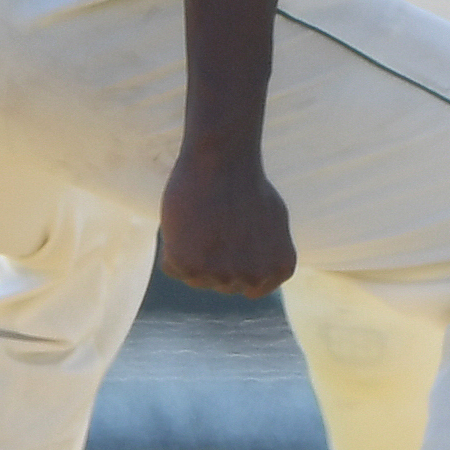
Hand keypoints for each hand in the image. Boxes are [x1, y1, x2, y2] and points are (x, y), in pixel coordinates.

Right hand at [160, 143, 296, 296]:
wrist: (223, 161)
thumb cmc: (248, 185)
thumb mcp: (274, 224)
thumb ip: (266, 256)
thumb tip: (256, 279)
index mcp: (280, 269)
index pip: (249, 288)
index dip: (236, 261)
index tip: (234, 236)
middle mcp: (253, 278)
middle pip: (221, 283)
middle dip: (214, 257)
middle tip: (217, 222)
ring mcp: (222, 276)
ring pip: (194, 277)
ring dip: (191, 252)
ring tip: (202, 219)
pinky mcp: (189, 267)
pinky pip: (170, 266)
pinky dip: (171, 245)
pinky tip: (186, 221)